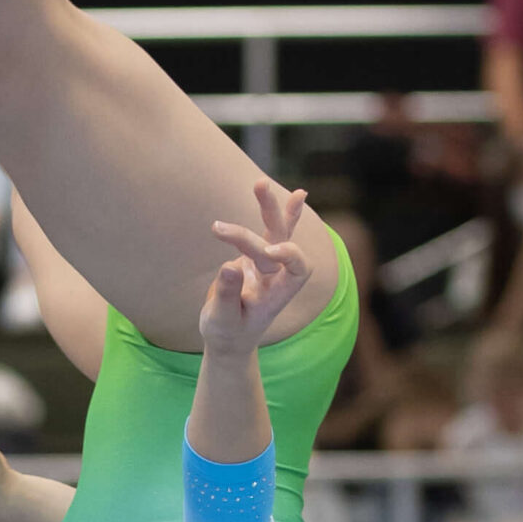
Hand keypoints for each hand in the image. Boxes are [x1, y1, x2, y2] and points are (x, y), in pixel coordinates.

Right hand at [203, 181, 312, 356]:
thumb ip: (227, 295)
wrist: (229, 339)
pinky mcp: (256, 257)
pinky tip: (301, 193)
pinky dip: (283, 214)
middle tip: (256, 189)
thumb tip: (228, 265)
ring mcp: (268, 266)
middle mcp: (277, 278)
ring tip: (260, 183)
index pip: (298, 271)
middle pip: (283, 242)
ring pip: (277, 232)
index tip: (269, 252)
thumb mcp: (221, 320)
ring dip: (271, 208)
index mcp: (276, 297)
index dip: (289, 256)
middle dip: (273, 217)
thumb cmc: (226, 333)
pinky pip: (273, 232)